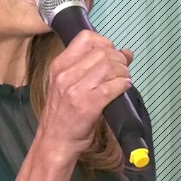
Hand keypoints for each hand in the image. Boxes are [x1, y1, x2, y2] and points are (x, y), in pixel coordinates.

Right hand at [40, 31, 133, 157]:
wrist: (55, 142)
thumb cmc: (64, 115)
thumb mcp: (70, 85)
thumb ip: (94, 67)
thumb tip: (125, 53)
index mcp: (59, 66)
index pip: (86, 37)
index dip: (105, 43)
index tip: (112, 54)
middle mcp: (65, 75)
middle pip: (102, 52)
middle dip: (119, 59)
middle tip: (123, 70)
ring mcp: (75, 90)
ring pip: (109, 67)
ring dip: (123, 72)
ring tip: (124, 80)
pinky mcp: (87, 105)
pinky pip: (112, 86)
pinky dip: (123, 85)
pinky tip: (124, 88)